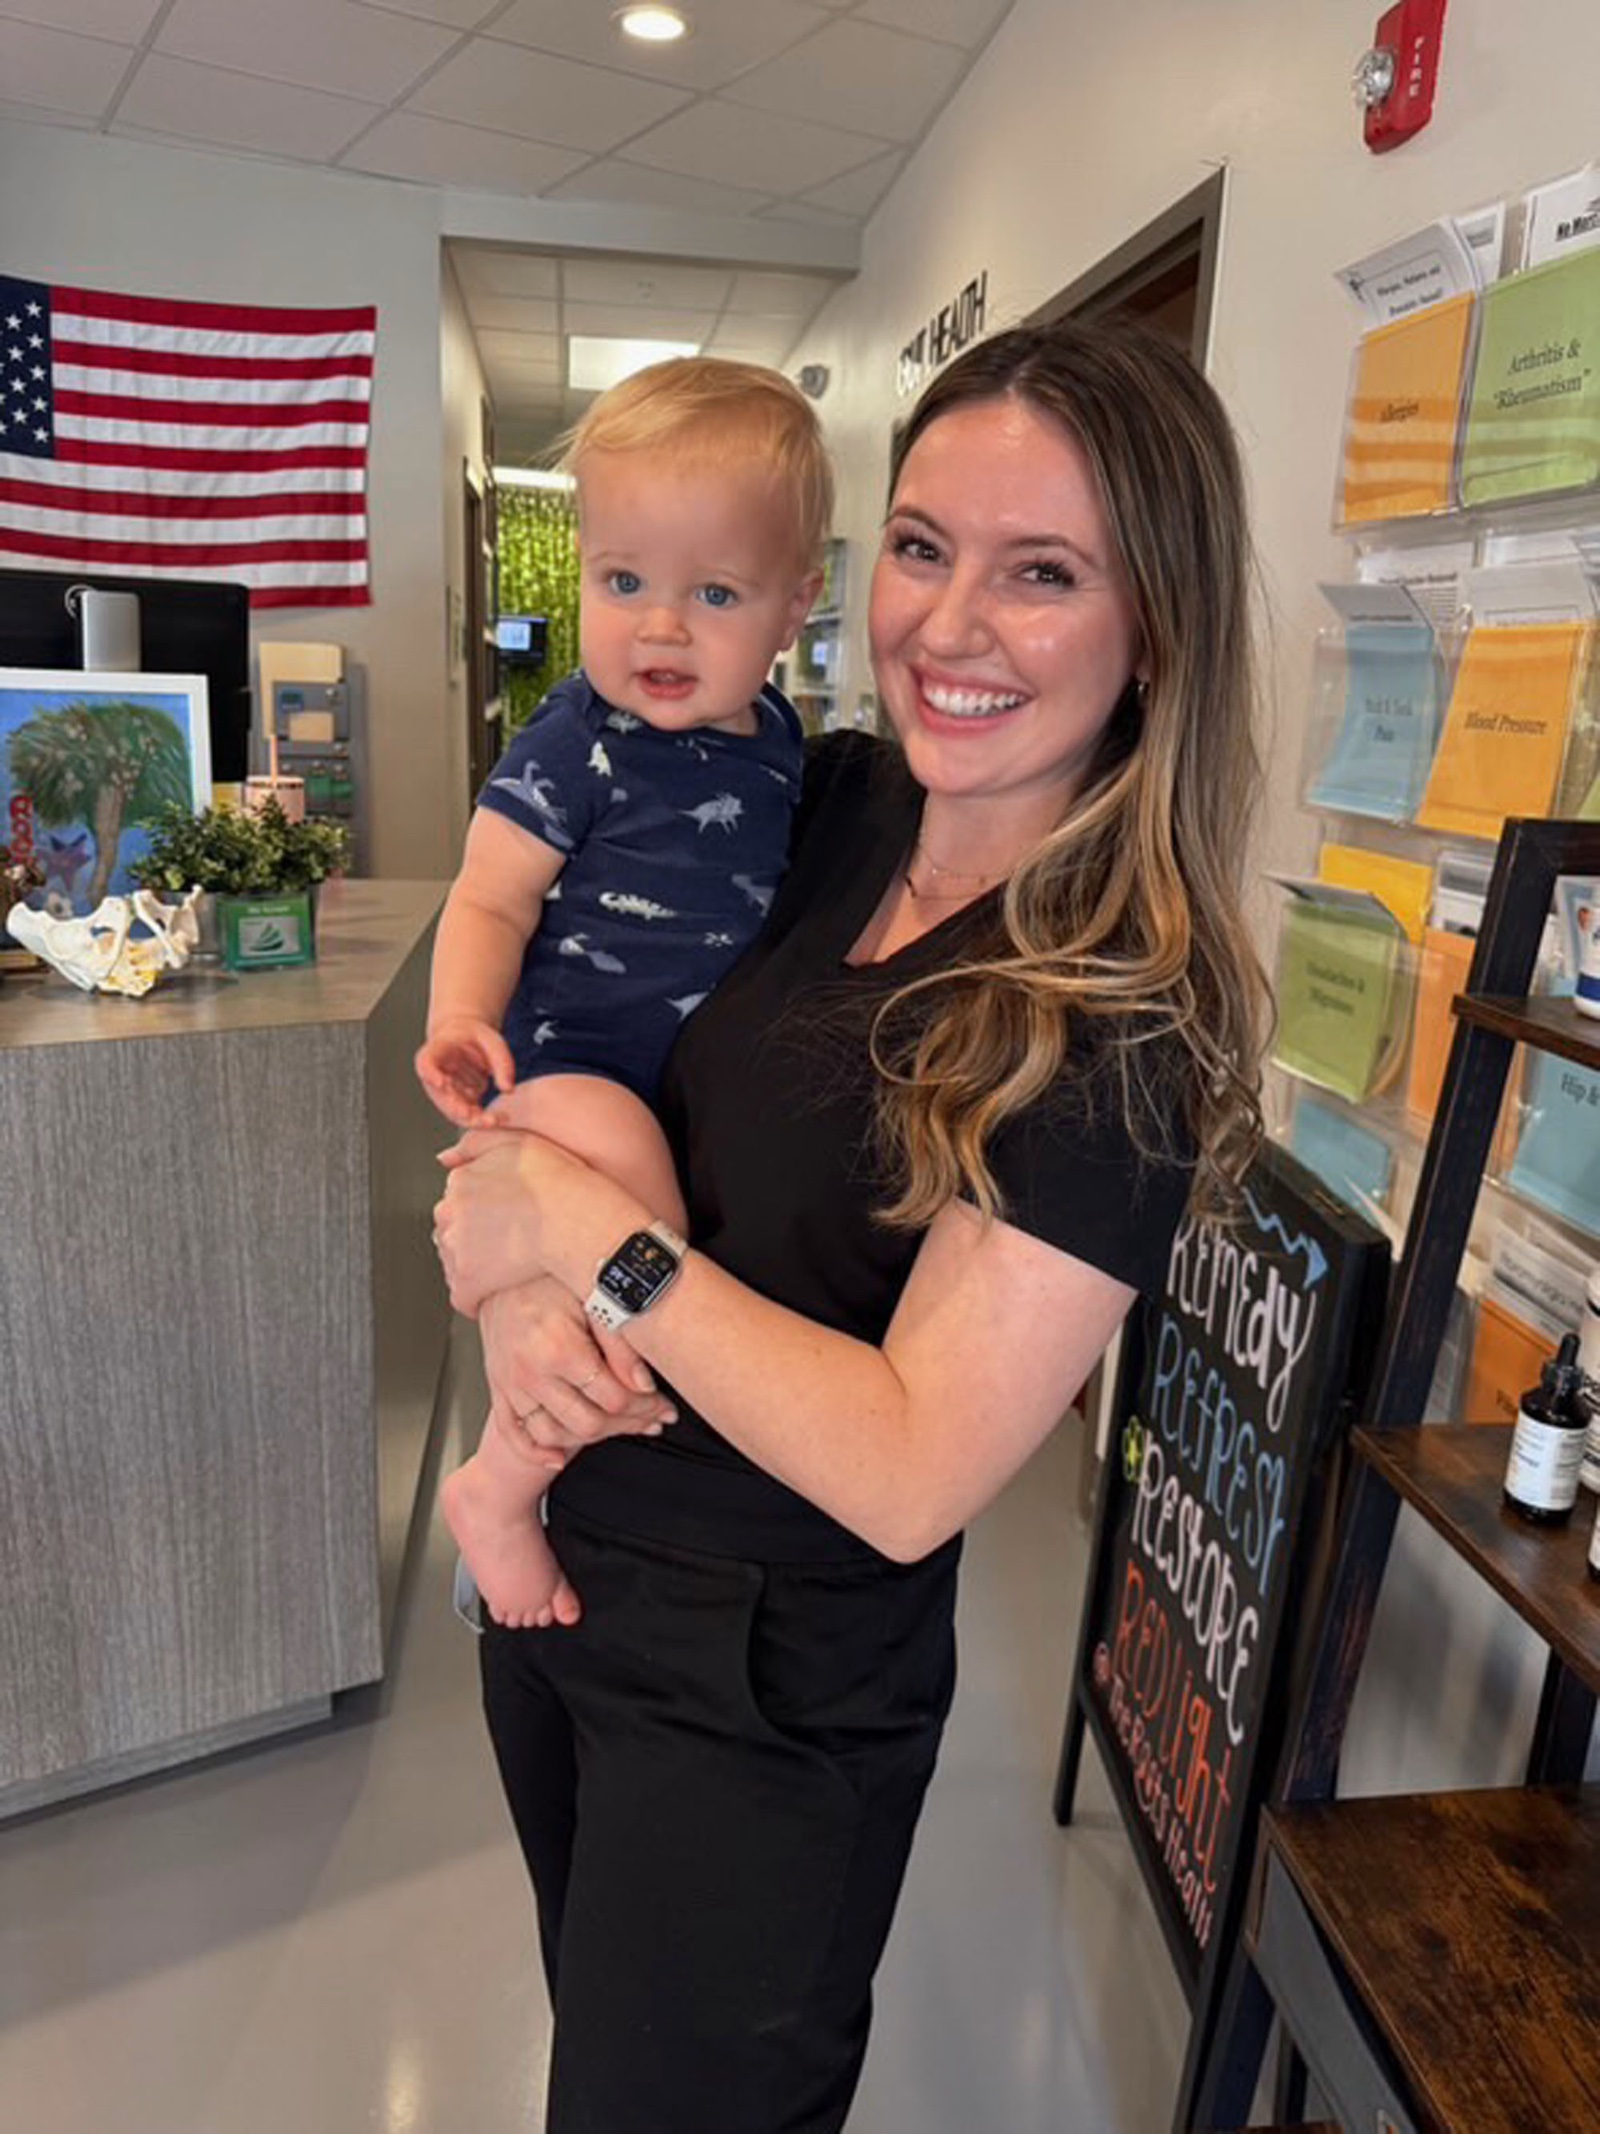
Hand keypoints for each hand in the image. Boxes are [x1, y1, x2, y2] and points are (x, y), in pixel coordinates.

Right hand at [415, 1017, 515, 1128]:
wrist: (465, 1043)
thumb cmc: (475, 1037)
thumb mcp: (492, 1040)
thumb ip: (502, 1061)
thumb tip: (508, 1089)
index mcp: (437, 1050)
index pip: (426, 1062)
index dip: (430, 1073)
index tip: (441, 1083)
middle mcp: (436, 1074)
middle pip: (441, 1094)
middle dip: (457, 1107)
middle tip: (474, 1115)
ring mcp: (445, 1091)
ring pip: (453, 1111)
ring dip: (473, 1119)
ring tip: (496, 1120)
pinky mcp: (457, 1102)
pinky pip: (467, 1115)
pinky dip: (482, 1119)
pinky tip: (498, 1118)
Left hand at [434, 1126, 600, 1315]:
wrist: (577, 1220)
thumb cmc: (560, 1182)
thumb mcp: (518, 1141)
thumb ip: (477, 1143)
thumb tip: (444, 1159)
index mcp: (461, 1181)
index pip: (458, 1202)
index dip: (483, 1214)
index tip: (505, 1221)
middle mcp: (450, 1212)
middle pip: (454, 1231)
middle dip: (475, 1240)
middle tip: (510, 1245)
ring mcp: (456, 1248)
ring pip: (456, 1263)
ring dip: (477, 1268)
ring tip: (510, 1268)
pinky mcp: (468, 1280)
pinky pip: (464, 1297)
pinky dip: (479, 1299)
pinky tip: (501, 1294)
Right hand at [482, 1278, 675, 1450]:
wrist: (500, 1268)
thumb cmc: (550, 1278)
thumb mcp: (595, 1299)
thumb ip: (622, 1344)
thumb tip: (645, 1385)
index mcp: (559, 1348)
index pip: (613, 1399)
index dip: (646, 1406)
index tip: (663, 1402)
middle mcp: (531, 1372)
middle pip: (588, 1424)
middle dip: (629, 1426)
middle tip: (655, 1418)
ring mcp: (510, 1384)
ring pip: (555, 1434)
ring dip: (594, 1441)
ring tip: (626, 1428)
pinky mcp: (497, 1387)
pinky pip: (513, 1433)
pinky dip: (536, 1452)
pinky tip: (560, 1458)